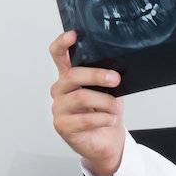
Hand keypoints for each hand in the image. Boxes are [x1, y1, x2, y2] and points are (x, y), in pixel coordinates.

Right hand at [49, 29, 124, 175]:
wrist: (108, 141)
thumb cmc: (106, 112)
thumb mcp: (109, 90)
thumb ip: (106, 77)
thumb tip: (117, 68)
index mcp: (69, 77)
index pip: (58, 55)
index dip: (63, 43)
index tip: (73, 35)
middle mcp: (60, 90)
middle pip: (72, 75)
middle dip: (96, 75)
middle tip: (115, 79)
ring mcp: (59, 108)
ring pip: (81, 97)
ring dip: (105, 103)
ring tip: (115, 109)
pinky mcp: (62, 126)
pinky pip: (84, 119)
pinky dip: (103, 119)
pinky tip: (110, 120)